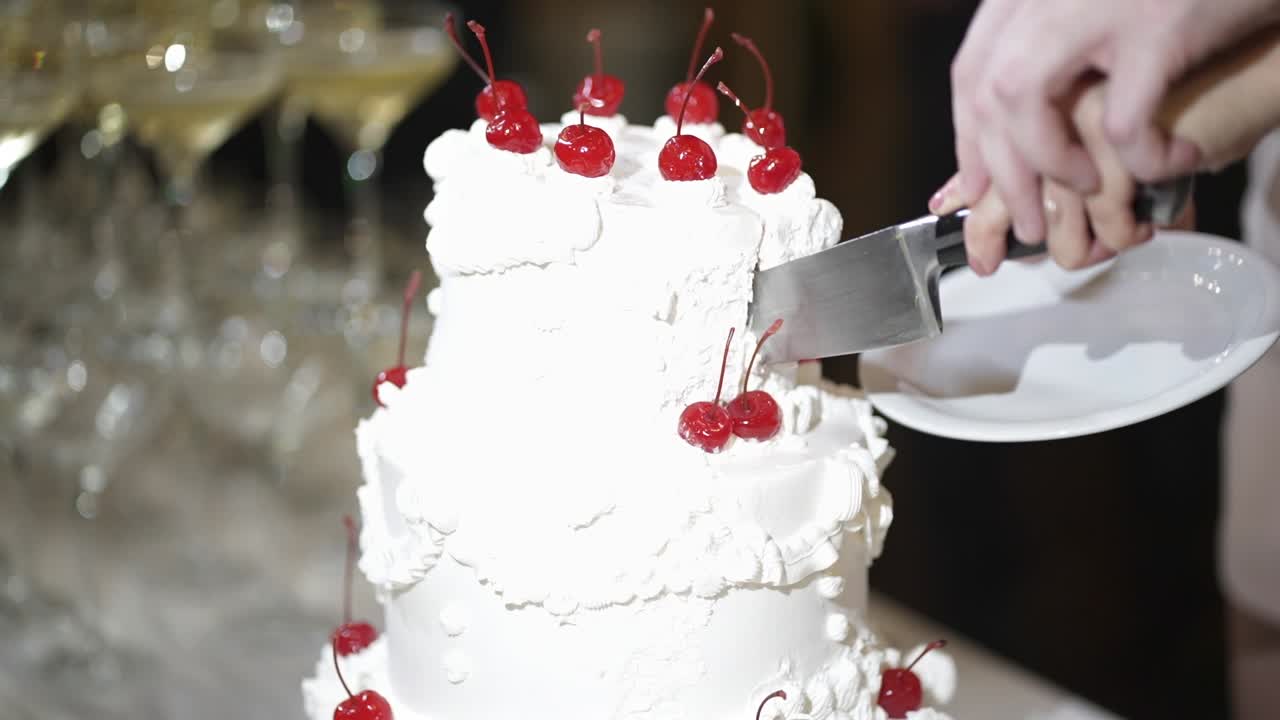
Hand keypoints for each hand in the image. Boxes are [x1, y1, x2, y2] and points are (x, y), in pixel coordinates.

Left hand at [947, 0, 1279, 246]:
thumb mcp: (1092, 21)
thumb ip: (1043, 67)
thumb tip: (994, 154)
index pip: (970, 76)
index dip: (969, 143)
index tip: (974, 193)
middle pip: (989, 93)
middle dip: (1003, 173)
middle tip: (1028, 226)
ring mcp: (1097, 8)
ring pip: (1024, 98)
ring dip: (1048, 162)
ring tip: (1090, 189)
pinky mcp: (1157, 27)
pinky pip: (1122, 120)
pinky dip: (1141, 158)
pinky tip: (1169, 163)